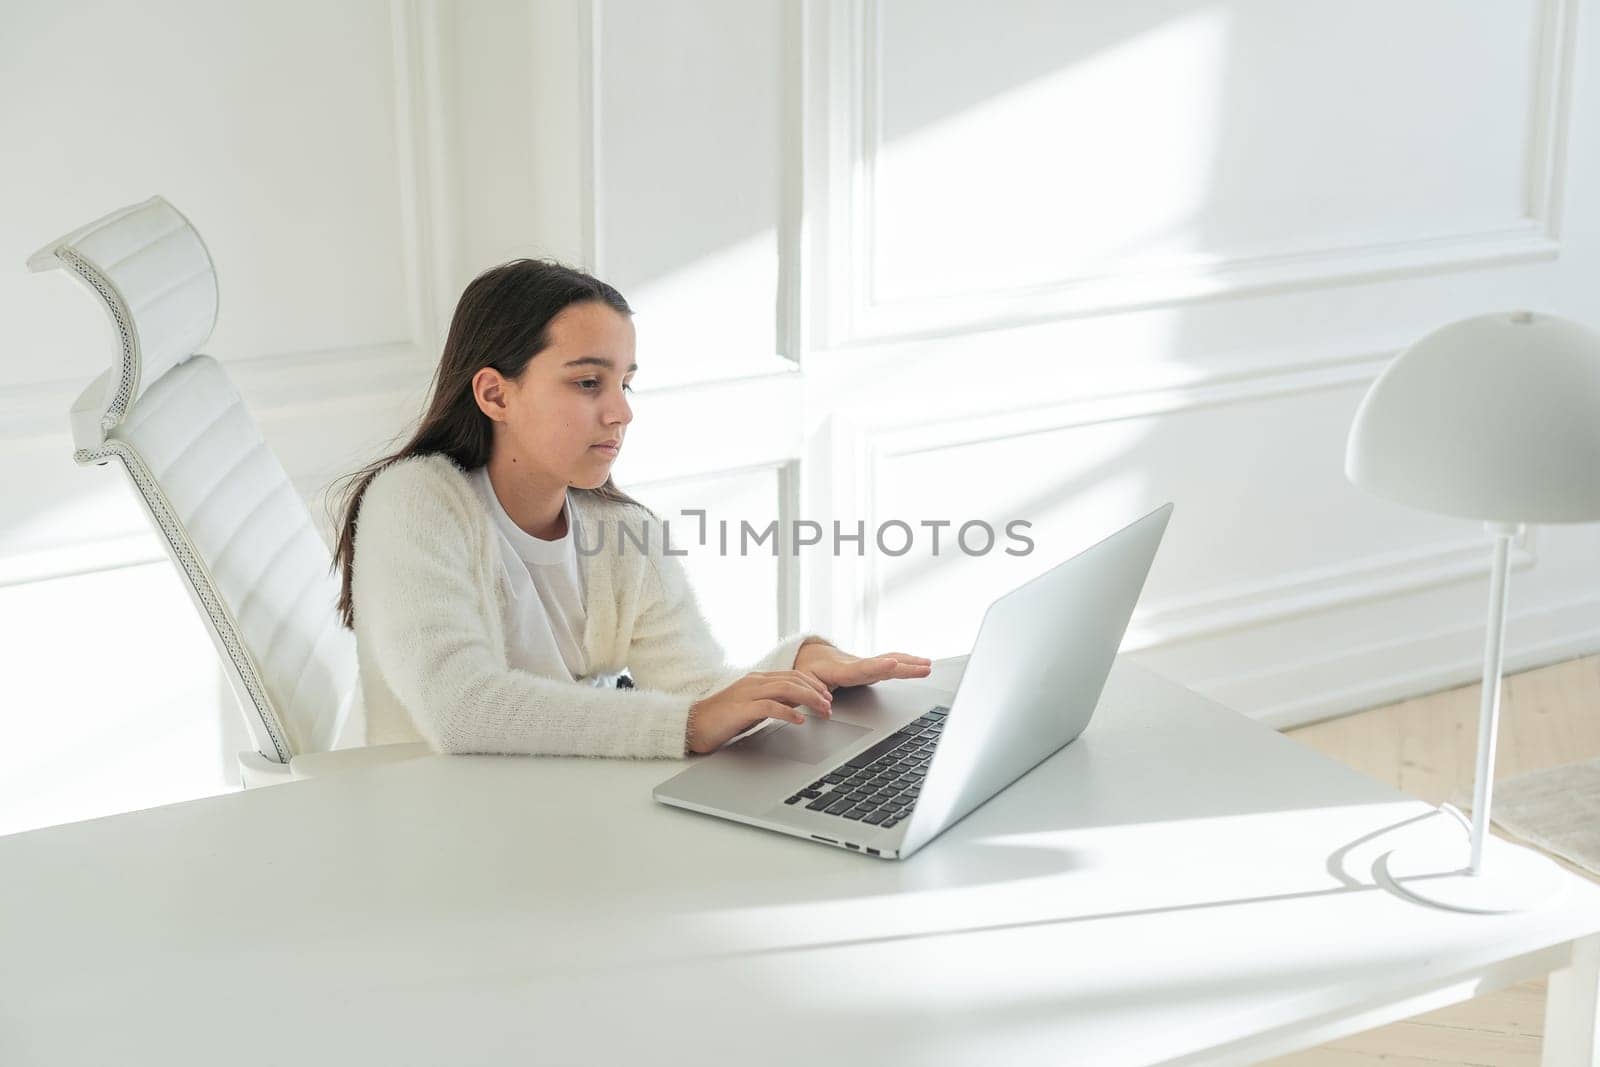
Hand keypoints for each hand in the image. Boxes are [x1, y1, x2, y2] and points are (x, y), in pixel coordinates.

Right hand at [686, 670, 833, 754]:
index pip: (793, 675)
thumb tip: (799, 703)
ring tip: (822, 710)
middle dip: (816, 692)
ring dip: (809, 699)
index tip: (828, 696)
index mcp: (758, 679)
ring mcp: (747, 693)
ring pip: (786, 689)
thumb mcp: (753, 707)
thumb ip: (774, 701)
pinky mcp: (741, 708)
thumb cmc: (722, 718)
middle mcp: (754, 681)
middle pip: (793, 679)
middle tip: (830, 706)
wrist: (693, 725)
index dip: (814, 684)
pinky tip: (800, 720)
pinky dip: (788, 712)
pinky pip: (770, 706)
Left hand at [794, 639, 932, 690]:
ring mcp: (865, 664)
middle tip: (925, 667)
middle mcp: (857, 664)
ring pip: (891, 661)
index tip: (893, 664)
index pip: (863, 668)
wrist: (811, 655)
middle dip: (906, 666)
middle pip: (885, 664)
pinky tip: (920, 664)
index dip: (878, 667)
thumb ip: (812, 693)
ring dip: (910, 662)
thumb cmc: (807, 669)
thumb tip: (826, 707)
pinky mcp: (870, 666)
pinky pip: (891, 662)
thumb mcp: (803, 681)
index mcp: (841, 670)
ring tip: (928, 665)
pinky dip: (907, 662)